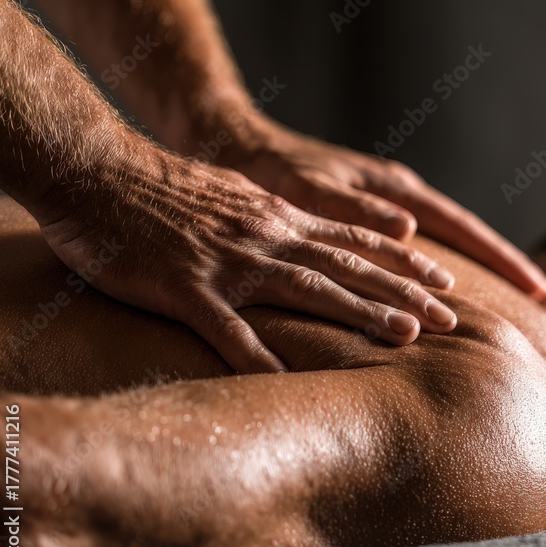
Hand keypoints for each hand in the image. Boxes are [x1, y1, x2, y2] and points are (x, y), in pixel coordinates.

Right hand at [35, 140, 459, 372]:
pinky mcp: (183, 285)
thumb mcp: (231, 197)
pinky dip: (254, 351)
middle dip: (404, 292)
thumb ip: (270, 222)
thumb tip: (305, 244)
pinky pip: (223, 326)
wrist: (93, 168)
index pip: (356, 240)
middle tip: (452, 318)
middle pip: (349, 266)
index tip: (446, 281)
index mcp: (277, 218)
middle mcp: (266, 236)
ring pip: (309, 287)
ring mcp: (228, 260)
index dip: (404, 262)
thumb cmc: (158, 189)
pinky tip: (282, 378)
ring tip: (405, 336)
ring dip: (361, 312)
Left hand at [213, 114, 545, 304]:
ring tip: (518, 302)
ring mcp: (392, 205)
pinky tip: (451, 289)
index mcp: (396, 191)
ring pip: (451, 240)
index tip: (539, 291)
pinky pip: (426, 244)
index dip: (504, 261)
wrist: (242, 144)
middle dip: (510, 267)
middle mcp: (402, 196)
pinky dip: (448, 266)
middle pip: (471, 235)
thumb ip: (355, 210)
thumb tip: (409, 232)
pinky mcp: (377, 215)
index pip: (465, 229)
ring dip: (484, 269)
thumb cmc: (271, 170)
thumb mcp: (309, 189)